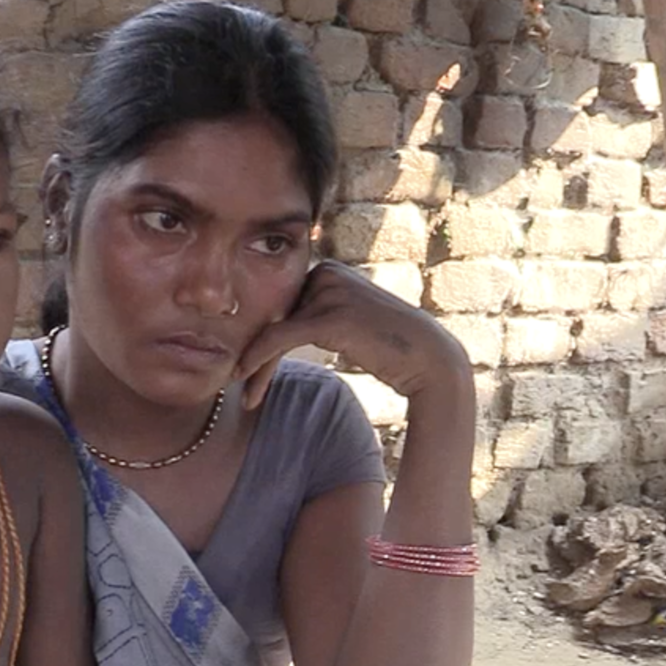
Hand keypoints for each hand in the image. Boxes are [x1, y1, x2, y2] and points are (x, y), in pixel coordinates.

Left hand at [236, 259, 472, 409]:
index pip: (281, 305)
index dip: (261, 338)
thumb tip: (281, 328)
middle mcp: (326, 273)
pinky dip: (259, 361)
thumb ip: (318, 317)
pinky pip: (280, 338)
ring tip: (244, 394)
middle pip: (274, 315)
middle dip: (254, 352)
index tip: (244, 367)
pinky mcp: (331, 316)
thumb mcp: (348, 323)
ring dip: (254, 364)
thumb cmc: (389, 349)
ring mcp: (329, 292)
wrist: (428, 358)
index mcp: (328, 271)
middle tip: (237, 382)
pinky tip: (245, 381)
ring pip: (273, 329)